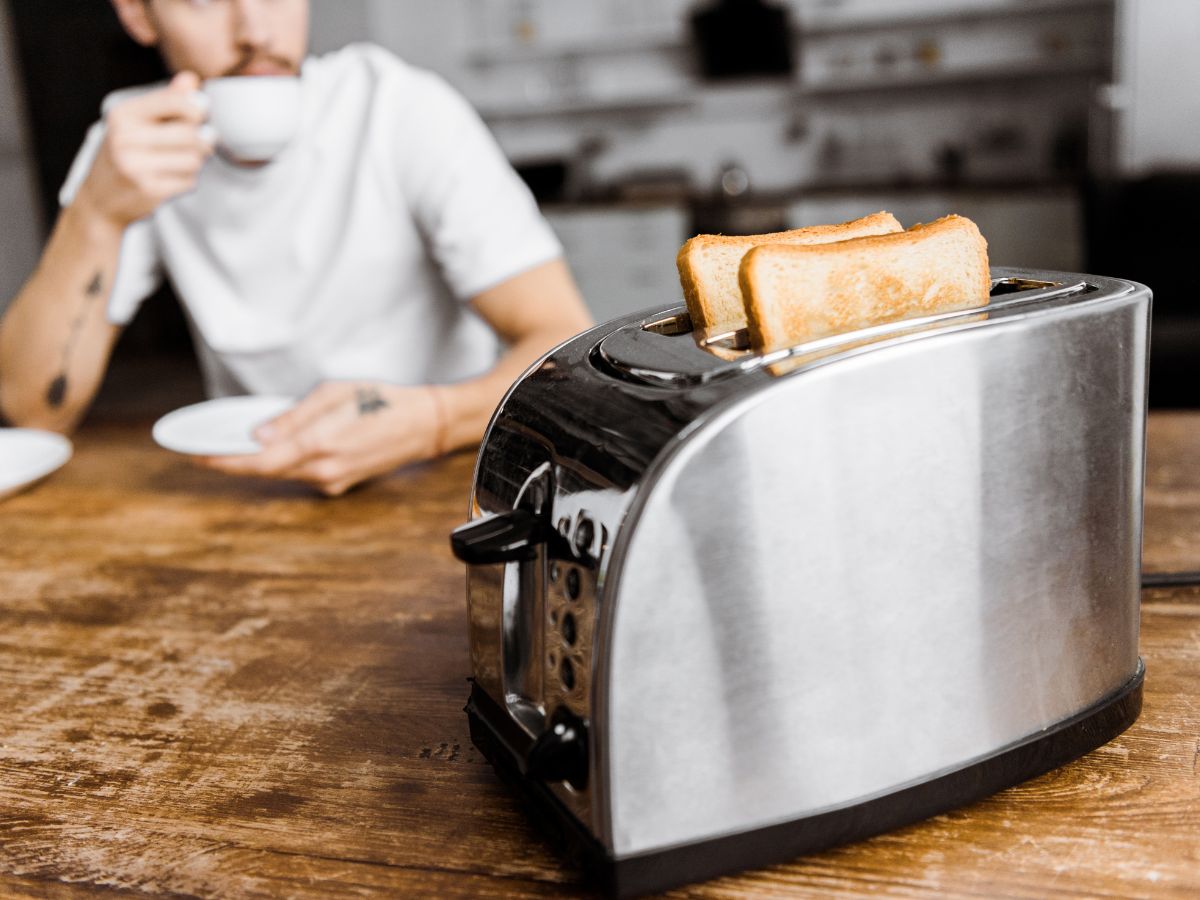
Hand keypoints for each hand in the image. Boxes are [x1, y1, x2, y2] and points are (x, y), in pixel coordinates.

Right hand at [74, 72, 213, 228]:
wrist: (99, 199)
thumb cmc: (123, 154)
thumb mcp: (136, 122)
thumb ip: (166, 100)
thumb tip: (192, 79)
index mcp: (123, 114)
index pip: (176, 101)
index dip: (197, 109)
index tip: (199, 116)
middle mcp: (126, 137)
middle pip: (191, 133)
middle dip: (202, 140)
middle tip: (198, 143)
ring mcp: (136, 165)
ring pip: (194, 159)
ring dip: (195, 162)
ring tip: (179, 162)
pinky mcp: (149, 189)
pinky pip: (189, 181)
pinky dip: (187, 180)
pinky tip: (170, 179)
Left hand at [194, 382, 446, 495]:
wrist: (425, 425)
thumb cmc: (383, 402)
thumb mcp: (334, 395)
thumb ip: (294, 417)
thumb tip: (258, 435)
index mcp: (319, 446)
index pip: (259, 461)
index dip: (225, 461)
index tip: (196, 456)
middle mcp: (323, 471)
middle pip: (267, 470)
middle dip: (235, 460)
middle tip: (205, 448)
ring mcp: (333, 481)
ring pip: (284, 472)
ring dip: (260, 460)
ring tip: (235, 445)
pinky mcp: (341, 483)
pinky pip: (302, 473)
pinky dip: (284, 461)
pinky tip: (277, 446)